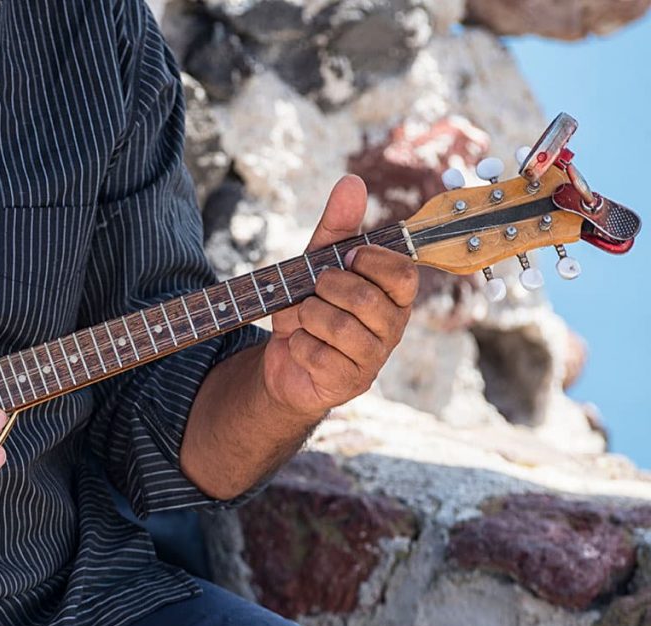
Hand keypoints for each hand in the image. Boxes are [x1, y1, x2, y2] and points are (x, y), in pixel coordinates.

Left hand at [263, 175, 417, 419]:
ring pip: (339, 327)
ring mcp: (373, 360)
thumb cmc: (310, 307)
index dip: (369, 262)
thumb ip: (337, 225)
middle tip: (314, 291)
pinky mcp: (348, 384)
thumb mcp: (317, 262)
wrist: (284, 360)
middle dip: (326, 289)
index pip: (402, 273)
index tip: (345, 259)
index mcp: (395, 296)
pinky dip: (298, 345)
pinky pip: (318, 355)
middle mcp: (392, 328)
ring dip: (307, 317)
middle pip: (366, 299)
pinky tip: (300, 346)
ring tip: (303, 319)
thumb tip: (352, 181)